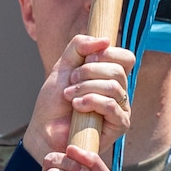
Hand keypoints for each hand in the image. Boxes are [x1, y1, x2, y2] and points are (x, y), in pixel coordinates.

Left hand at [23, 35, 136, 164]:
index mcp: (110, 76)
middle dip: (88, 72)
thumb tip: (105, 40)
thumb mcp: (63, 66)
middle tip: (71, 82)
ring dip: (85, 88)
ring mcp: (121, 109)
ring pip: (114, 87)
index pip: (125, 58)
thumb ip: (79, 46)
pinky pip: (111, 105)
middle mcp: (120, 91)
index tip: (85, 60)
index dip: (106, 54)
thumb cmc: (54, 102)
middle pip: (118, 70)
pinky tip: (77, 107)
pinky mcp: (119, 125)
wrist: (44, 129)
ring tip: (69, 96)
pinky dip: (90, 101)